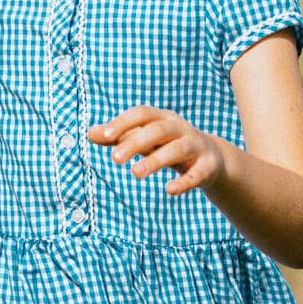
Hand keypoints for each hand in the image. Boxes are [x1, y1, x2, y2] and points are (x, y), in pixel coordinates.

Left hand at [88, 106, 226, 195]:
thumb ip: (120, 137)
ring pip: (177, 150)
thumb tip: (89, 133)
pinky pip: (197, 174)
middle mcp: (180, 129)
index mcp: (163, 118)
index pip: (142, 113)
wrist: (213, 159)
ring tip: (135, 173)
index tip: (104, 137)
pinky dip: (184, 182)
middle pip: (158, 130)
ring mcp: (196, 147)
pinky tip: (169, 190)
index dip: (124, 123)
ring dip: (156, 160)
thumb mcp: (146, 139)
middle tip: (115, 160)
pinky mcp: (208, 167)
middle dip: (136, 142)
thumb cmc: (169, 145)